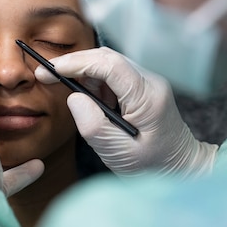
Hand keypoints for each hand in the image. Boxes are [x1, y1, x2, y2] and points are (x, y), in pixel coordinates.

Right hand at [35, 48, 217, 176]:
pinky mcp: (142, 86)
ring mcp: (148, 81)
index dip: (76, 63)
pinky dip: (94, 81)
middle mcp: (150, 82)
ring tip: (74, 97)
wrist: (181, 169)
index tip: (49, 70)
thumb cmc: (152, 166)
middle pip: (107, 57)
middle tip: (45, 75)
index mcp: (148, 97)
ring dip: (84, 73)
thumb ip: (94, 126)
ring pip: (108, 63)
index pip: (109, 65)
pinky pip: (113, 73)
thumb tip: (73, 98)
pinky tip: (91, 101)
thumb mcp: (119, 153)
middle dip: (74, 63)